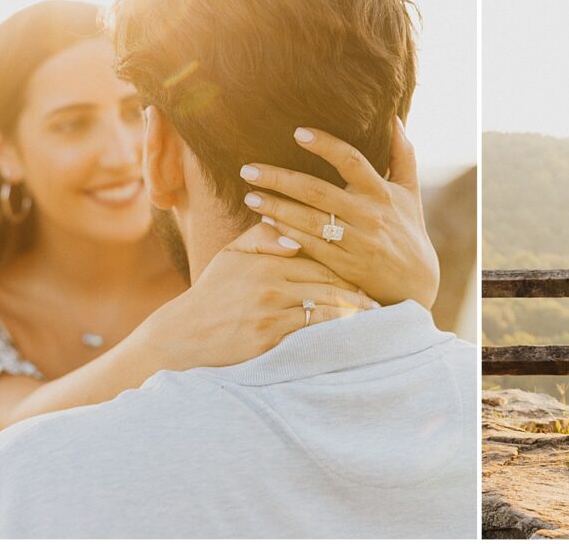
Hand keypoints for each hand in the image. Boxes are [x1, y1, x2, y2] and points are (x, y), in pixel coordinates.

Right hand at [139, 223, 379, 371]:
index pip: (318, 253)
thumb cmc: (214, 291)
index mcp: (267, 257)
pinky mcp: (270, 337)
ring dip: (354, 309)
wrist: (186, 334)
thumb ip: (263, 235)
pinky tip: (354, 331)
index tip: (368, 263)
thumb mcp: (233, 254)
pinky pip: (313, 330)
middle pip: (328, 279)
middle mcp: (272, 281)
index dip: (345, 259)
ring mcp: (271, 310)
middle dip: (357, 286)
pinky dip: (336, 329)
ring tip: (376, 312)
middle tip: (382, 290)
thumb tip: (295, 231)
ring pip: (325, 305)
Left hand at [239, 117, 439, 307]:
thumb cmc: (409, 229)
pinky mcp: (344, 266)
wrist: (415, 282)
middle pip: (318, 191)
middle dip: (280, 179)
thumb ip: (402, 154)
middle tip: (248, 169)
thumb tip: (393, 119)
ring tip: (250, 197)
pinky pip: (310, 247)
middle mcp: (368, 215)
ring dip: (276, 208)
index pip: (351, 161)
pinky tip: (267, 224)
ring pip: (309, 221)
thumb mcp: (410, 191)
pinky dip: (287, 234)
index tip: (297, 133)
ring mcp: (355, 242)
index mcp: (381, 192)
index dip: (325, 145)